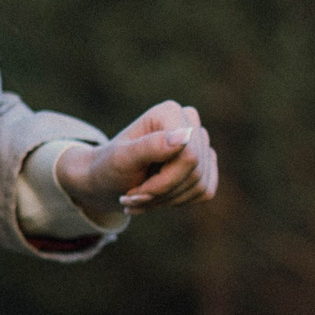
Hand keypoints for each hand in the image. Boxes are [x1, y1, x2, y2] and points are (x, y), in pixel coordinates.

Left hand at [54, 100, 220, 217]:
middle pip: (195, 172)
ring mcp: (201, 144)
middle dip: (162, 193)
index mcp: (171, 113)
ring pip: (200, 185)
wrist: (107, 181)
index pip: (188, 156)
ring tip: (140, 198)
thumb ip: (150, 146)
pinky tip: (157, 197)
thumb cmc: (110, 167)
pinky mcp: (206, 165)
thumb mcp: (122, 159)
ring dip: (166, 200)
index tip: (135, 192)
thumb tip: (184, 136)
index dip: (165, 181)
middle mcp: (190, 123)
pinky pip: (205, 191)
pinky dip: (178, 201)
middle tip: (132, 198)